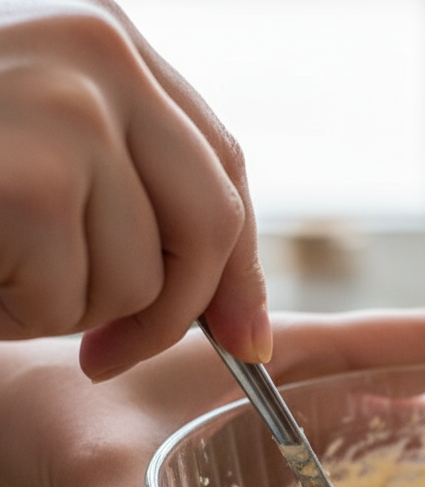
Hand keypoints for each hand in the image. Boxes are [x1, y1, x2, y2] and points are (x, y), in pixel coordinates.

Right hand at [0, 0, 268, 373]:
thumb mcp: (48, 151)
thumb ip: (138, 195)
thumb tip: (248, 325)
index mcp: (110, 43)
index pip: (224, 168)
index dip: (239, 267)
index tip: (246, 341)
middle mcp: (98, 54)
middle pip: (210, 226)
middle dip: (175, 312)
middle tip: (110, 352)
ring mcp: (60, 108)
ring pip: (137, 276)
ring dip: (68, 309)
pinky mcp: (21, 176)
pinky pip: (68, 297)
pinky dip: (15, 312)